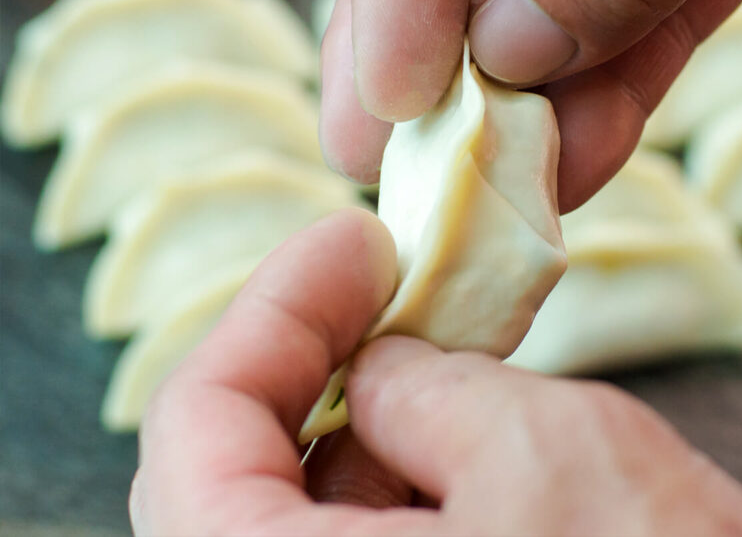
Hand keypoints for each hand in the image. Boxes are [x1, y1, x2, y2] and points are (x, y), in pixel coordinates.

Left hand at [130, 208, 741, 535]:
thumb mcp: (537, 451)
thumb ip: (423, 387)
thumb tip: (380, 364)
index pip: (194, 428)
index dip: (276, 308)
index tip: (353, 242)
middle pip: (232, 471)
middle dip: (311, 356)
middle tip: (384, 279)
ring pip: (299, 514)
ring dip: (359, 417)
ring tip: (435, 342)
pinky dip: (397, 477)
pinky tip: (458, 427)